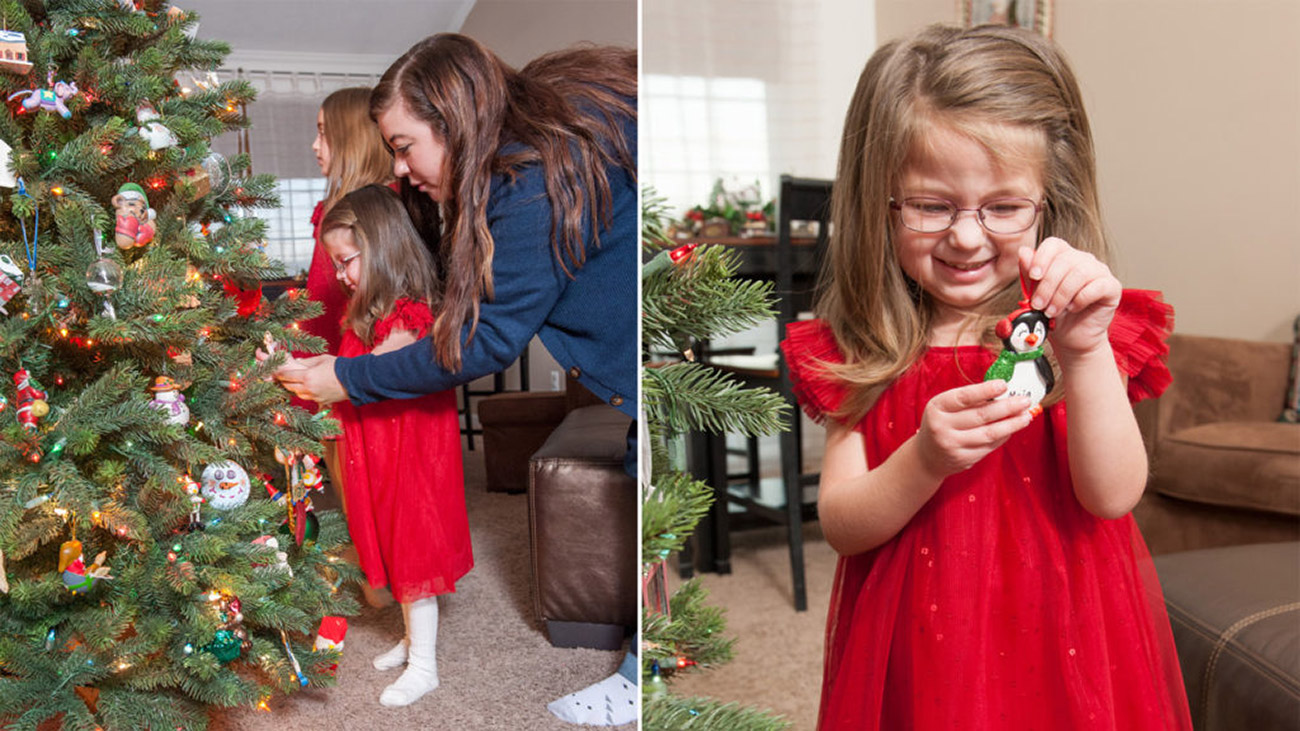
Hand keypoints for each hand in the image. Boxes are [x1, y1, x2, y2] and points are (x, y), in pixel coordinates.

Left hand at [273, 355, 347, 404]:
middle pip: (289, 387)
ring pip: (297, 394)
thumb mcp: (320, 359)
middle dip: (284, 381)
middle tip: (283, 377)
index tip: (275, 371)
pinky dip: (305, 393)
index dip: (279, 374)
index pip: (286, 376)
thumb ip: (306, 362)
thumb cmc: (338, 367)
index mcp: (307, 376)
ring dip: (294, 388)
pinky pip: (308, 398)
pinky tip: (308, 387)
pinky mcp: (321, 401)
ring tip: (295, 382)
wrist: (354, 380)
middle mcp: (308, 388)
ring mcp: (314, 397)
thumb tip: (295, 362)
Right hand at [914, 380, 1033, 480]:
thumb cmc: (941, 424)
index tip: (1004, 385)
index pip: (964, 397)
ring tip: (1025, 416)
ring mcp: (953, 445)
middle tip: (1024, 400)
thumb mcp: (945, 407)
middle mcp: (942, 427)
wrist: (927, 456)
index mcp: (937, 407)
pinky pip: (989, 446)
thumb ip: (968, 400)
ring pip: (989, 433)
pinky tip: (1012, 428)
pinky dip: (1004, 436)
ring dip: (1011, 424)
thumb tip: (1001, 392)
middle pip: (981, 415)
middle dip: (1007, 407)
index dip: (985, 390)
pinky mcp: (964, 459)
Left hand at [1021, 238, 1120, 358]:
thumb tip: (1024, 252)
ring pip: (1080, 273)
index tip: (1034, 276)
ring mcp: (1099, 271)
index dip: (1042, 258)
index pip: (1053, 244)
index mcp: (1063, 256)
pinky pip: (1097, 286)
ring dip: (1061, 295)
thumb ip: (1029, 273)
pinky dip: (1080, 299)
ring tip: (1052, 312)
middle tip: (1038, 306)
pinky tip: (1073, 309)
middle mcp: (1083, 260)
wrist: (1071, 338)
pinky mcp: (1112, 287)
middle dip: (1047, 286)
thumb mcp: (1035, 293)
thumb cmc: (1053, 314)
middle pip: (1064, 261)